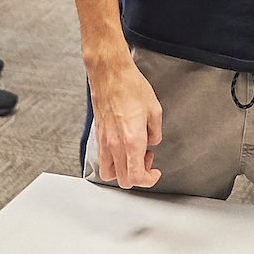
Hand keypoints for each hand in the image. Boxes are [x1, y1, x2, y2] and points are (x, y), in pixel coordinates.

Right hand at [87, 54, 162, 188]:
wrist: (110, 73)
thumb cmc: (130, 86)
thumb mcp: (155, 110)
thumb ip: (156, 132)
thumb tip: (153, 141)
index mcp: (133, 140)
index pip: (137, 176)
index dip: (149, 179)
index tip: (155, 172)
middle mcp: (116, 144)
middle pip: (123, 180)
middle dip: (138, 175)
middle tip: (146, 159)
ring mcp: (104, 141)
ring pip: (109, 173)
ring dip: (122, 170)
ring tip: (133, 155)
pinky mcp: (98, 135)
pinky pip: (102, 158)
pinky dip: (113, 160)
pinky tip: (122, 146)